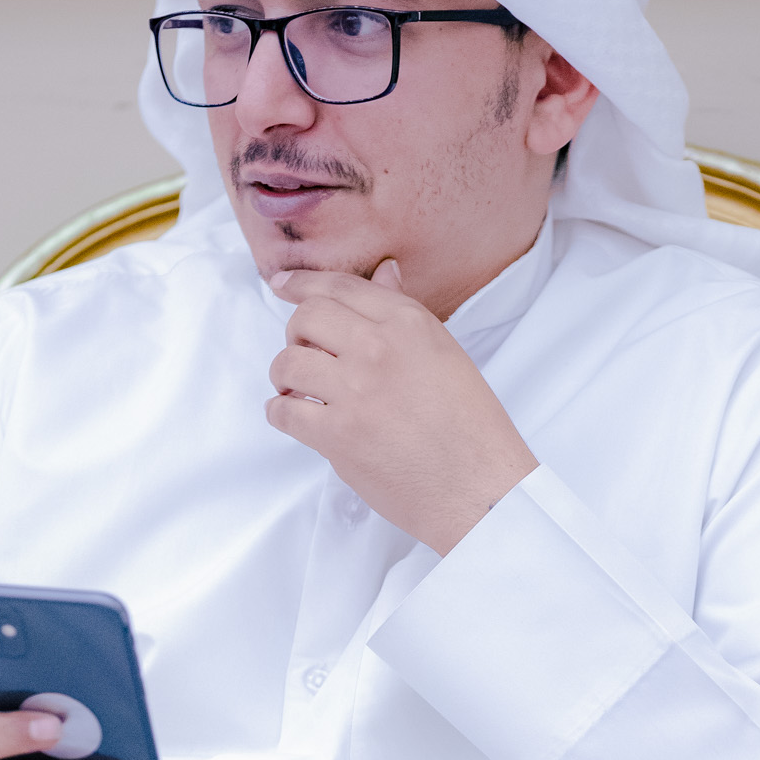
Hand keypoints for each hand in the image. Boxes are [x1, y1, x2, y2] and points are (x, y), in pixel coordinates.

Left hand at [266, 260, 536, 554]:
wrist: (479, 488)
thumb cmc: (470, 427)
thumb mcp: (445, 354)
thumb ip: (404, 315)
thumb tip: (384, 272)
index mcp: (410, 323)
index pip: (341, 287)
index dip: (303, 282)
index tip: (282, 284)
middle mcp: (380, 347)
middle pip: (306, 318)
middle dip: (295, 336)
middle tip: (306, 357)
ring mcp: (356, 390)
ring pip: (288, 363)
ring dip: (284, 377)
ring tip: (299, 392)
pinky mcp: (338, 434)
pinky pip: (284, 412)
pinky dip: (280, 413)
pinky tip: (295, 417)